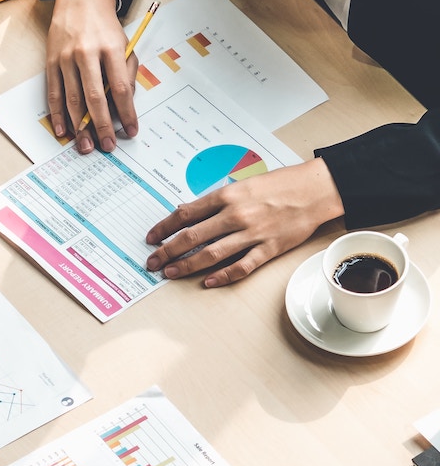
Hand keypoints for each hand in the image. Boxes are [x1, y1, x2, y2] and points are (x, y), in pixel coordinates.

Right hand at [46, 0, 135, 153]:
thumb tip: (124, 105)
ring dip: (79, 126)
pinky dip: (57, 114)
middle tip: (107, 146)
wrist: (81, 0)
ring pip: (72, 99)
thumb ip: (127, 73)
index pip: (121, 88)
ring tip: (86, 146)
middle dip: (101, 126)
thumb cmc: (105, 26)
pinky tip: (63, 130)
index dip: (127, 113)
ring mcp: (66, 58)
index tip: (130, 131)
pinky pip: (54, 93)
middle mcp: (87, 53)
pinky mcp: (51, 62)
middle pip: (95, 97)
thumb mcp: (125, 44)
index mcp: (110, 48)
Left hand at [145, 157, 343, 286]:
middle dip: (167, 251)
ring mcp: (252, 233)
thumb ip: (216, 200)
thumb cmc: (279, 184)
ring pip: (212, 254)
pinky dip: (223, 276)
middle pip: (192, 236)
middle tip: (152, 261)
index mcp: (226, 196)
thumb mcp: (242, 184)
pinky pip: (242, 266)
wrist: (314, 190)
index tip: (151, 237)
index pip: (185, 214)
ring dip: (187, 265)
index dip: (164, 227)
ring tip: (170, 273)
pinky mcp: (269, 248)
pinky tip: (208, 282)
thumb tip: (189, 212)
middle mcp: (235, 215)